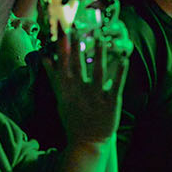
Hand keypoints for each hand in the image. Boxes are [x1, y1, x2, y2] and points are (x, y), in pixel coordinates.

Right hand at [45, 21, 133, 144]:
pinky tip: (124, 60)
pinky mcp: (111, 104)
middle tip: (75, 28)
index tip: (60, 31)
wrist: (86, 142)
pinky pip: (116, 86)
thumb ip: (55, 78)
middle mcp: (79, 91)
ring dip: (99, 55)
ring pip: (98, 72)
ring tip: (101, 38)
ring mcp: (95, 97)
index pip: (62, 65)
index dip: (61, 48)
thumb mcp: (61, 99)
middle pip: (77, 65)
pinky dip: (119, 73)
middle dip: (76, 47)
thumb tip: (47, 59)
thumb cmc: (74, 118)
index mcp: (66, 90)